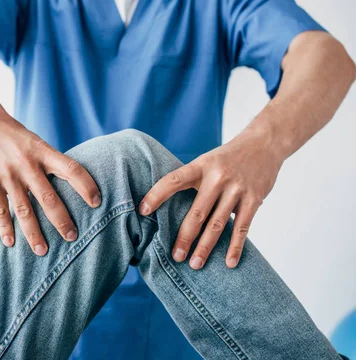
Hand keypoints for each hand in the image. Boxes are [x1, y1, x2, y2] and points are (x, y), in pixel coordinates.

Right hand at [0, 114, 100, 255]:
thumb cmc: (16, 138)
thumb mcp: (36, 143)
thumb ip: (51, 164)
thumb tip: (75, 187)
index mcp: (43, 151)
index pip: (71, 169)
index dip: (86, 186)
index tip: (97, 203)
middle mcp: (26, 164)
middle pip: (48, 198)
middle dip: (62, 220)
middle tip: (72, 237)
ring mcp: (7, 175)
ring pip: (24, 210)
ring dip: (34, 233)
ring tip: (43, 251)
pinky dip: (5, 228)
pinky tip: (11, 243)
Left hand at [139, 130, 284, 268]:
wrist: (264, 143)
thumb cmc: (227, 158)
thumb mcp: (206, 161)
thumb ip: (191, 181)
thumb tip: (166, 206)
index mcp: (200, 166)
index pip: (173, 180)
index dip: (157, 195)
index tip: (143, 211)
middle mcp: (217, 177)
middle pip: (197, 212)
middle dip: (185, 237)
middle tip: (175, 256)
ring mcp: (236, 188)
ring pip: (217, 223)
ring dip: (206, 246)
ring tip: (195, 264)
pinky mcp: (254, 198)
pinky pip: (242, 227)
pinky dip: (235, 247)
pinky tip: (228, 262)